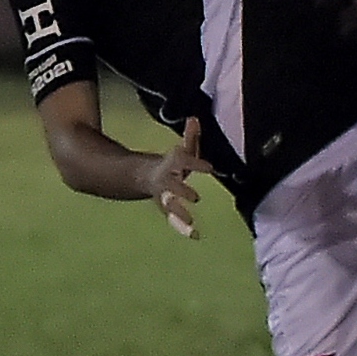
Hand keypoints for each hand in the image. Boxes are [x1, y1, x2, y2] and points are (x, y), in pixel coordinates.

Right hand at [148, 117, 212, 237]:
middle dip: (181, 192)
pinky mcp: (168, 209)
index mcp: (171, 164)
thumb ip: (190, 137)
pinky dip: (183, 229)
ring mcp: (165, 197)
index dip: (195, 164)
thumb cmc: (174, 163)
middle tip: (195, 198)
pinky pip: (175, 221)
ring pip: (170, 207)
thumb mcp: (182, 149)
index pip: (183, 162)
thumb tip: (194, 119)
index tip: (209, 168)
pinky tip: (196, 237)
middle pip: (172, 187)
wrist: (147, 178)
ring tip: (191, 227)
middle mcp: (167, 182)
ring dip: (180, 217)